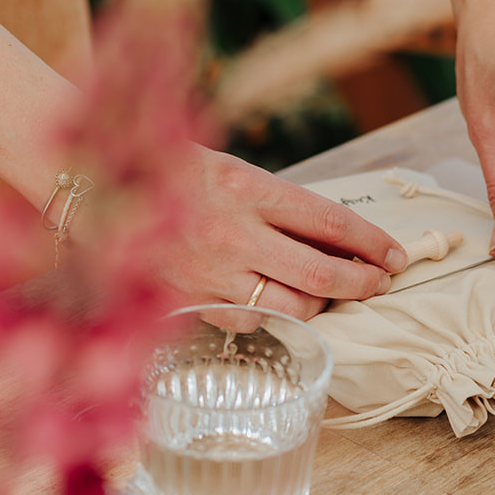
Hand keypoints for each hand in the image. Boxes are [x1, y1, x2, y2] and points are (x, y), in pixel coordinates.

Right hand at [149, 147, 407, 317]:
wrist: (98, 190)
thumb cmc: (175, 174)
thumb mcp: (234, 174)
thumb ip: (282, 207)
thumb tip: (338, 241)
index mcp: (248, 189)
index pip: (329, 221)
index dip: (371, 243)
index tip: (396, 255)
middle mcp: (232, 234)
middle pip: (319, 274)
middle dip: (361, 283)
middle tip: (380, 283)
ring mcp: (210, 273)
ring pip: (289, 307)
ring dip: (320, 306)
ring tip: (329, 295)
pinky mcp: (189, 302)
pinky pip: (249, 320)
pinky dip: (270, 314)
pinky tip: (273, 301)